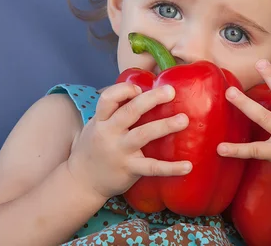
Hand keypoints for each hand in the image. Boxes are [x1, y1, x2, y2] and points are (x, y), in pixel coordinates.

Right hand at [67, 82, 191, 199]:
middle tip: (171, 92)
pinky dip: (171, 168)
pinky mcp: (129, 170)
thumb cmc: (94, 147)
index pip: (108, 99)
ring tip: (184, 120)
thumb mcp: (96, 125)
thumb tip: (142, 91)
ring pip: (143, 135)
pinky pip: (152, 167)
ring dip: (165, 126)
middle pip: (130, 111)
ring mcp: (120, 152)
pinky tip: (188, 166)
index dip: (124, 90)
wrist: (82, 182)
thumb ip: (114, 111)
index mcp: (101, 120)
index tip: (139, 88)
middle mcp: (109, 134)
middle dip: (151, 99)